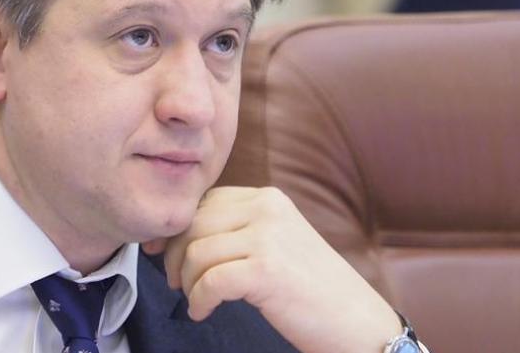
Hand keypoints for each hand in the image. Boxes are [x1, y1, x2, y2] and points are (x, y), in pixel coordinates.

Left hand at [142, 186, 401, 352]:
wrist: (358, 323)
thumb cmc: (311, 290)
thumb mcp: (275, 243)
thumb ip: (236, 231)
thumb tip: (177, 235)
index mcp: (268, 198)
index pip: (204, 202)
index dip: (177, 228)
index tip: (161, 252)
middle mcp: (268, 209)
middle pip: (193, 223)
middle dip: (175, 256)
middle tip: (175, 283)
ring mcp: (268, 237)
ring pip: (196, 252)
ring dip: (188, 283)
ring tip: (196, 300)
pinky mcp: (266, 270)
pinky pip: (209, 281)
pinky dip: (199, 300)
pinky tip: (203, 312)